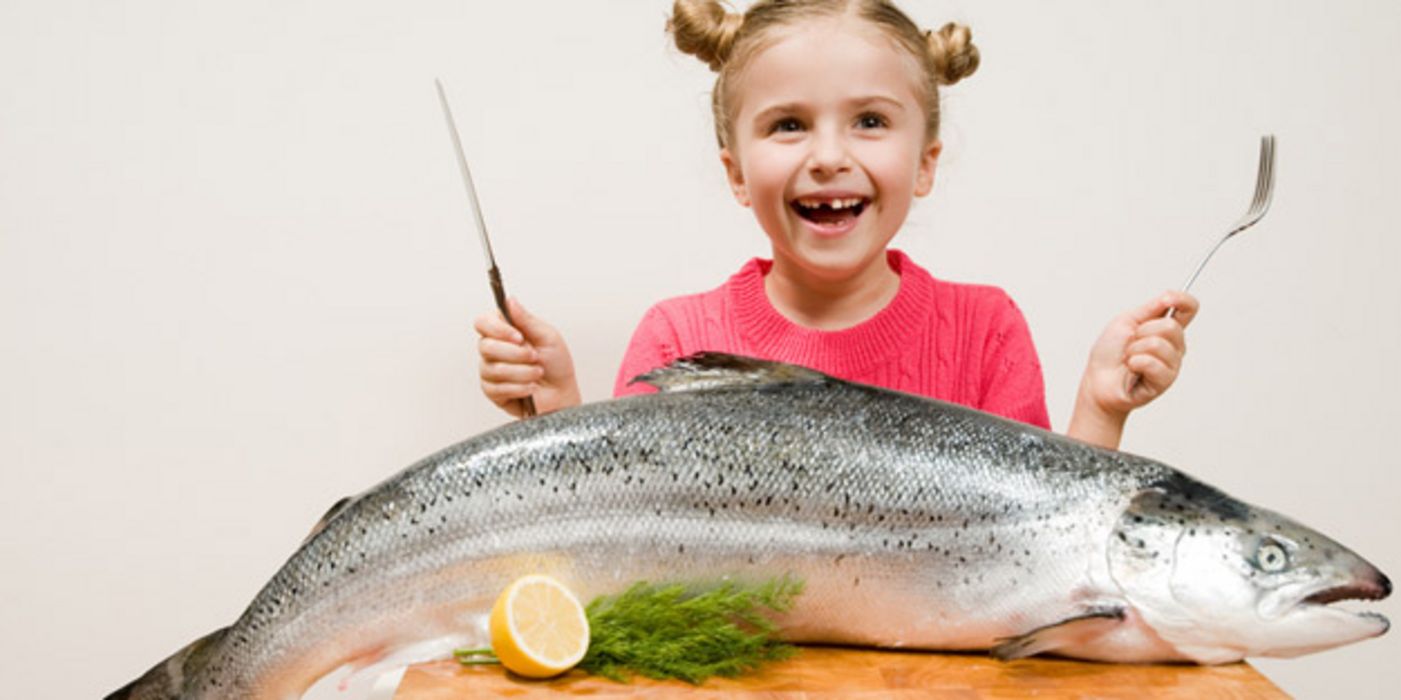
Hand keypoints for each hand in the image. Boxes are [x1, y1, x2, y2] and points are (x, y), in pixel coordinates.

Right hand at [473, 298, 581, 417]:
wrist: (562, 394)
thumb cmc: (556, 365)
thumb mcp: (547, 337)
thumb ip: (526, 319)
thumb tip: (509, 301)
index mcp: (505, 332)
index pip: (483, 322)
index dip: (498, 329)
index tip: (519, 337)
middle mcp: (494, 349)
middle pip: (485, 346)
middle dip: (515, 354)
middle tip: (534, 357)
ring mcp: (490, 370)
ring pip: (493, 369)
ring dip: (522, 372)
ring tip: (537, 373)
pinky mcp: (492, 391)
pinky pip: (496, 388)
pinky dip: (519, 388)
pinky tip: (530, 388)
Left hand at [1068, 291, 1198, 448]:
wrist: (1097, 380)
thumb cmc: (1109, 353)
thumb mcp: (1126, 321)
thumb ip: (1151, 308)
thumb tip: (1171, 296)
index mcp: (1165, 329)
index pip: (1188, 309)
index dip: (1183, 300)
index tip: (1167, 298)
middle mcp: (1174, 346)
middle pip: (1171, 326)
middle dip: (1142, 332)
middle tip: (1131, 343)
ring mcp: (1171, 364)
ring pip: (1159, 344)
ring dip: (1135, 349)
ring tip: (1129, 358)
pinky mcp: (1164, 381)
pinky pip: (1153, 363)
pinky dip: (1135, 363)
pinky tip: (1132, 369)